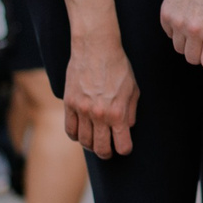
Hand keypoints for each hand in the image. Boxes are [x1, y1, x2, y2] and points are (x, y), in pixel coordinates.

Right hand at [62, 35, 140, 158]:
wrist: (96, 48)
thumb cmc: (119, 67)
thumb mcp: (133, 89)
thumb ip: (131, 111)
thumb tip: (128, 127)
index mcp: (117, 113)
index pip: (122, 145)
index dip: (125, 149)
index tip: (124, 148)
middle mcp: (99, 115)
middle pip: (101, 148)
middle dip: (107, 153)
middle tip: (108, 151)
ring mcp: (82, 110)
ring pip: (84, 141)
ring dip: (91, 145)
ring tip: (95, 142)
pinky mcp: (69, 103)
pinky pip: (69, 129)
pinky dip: (75, 135)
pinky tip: (81, 133)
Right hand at [160, 0, 202, 70]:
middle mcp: (195, 30)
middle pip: (191, 59)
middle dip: (198, 52)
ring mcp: (178, 23)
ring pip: (178, 48)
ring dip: (186, 42)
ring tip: (193, 26)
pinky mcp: (165, 15)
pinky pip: (169, 34)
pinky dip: (176, 30)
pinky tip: (184, 15)